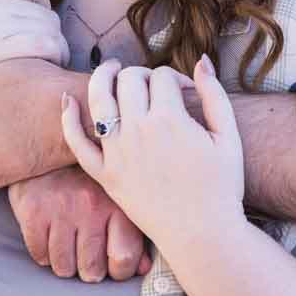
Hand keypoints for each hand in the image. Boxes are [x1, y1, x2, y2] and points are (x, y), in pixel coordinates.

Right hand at [0, 0, 68, 100]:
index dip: (42, 7)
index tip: (36, 25)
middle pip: (46, 12)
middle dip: (51, 31)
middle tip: (46, 49)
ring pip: (49, 30)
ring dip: (56, 48)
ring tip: (50, 62)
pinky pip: (42, 47)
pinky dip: (52, 56)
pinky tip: (46, 68)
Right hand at [7, 170, 150, 281]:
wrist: (50, 140)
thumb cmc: (89, 176)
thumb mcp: (117, 196)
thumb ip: (133, 232)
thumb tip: (143, 267)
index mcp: (117, 204)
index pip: (124, 258)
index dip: (119, 271)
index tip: (113, 266)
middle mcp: (91, 207)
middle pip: (92, 270)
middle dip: (89, 271)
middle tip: (87, 260)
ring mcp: (60, 209)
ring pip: (63, 267)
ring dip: (65, 264)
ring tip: (68, 248)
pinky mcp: (33, 210)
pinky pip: (39, 254)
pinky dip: (43, 253)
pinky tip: (50, 238)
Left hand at [61, 55, 245, 253]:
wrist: (202, 234)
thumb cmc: (221, 188)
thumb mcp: (228, 138)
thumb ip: (215, 95)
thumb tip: (201, 61)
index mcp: (171, 119)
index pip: (163, 76)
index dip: (176, 77)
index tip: (185, 91)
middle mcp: (139, 131)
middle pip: (129, 80)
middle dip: (141, 73)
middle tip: (151, 84)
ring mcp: (118, 153)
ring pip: (98, 99)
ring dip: (101, 76)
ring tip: (110, 70)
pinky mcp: (105, 175)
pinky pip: (77, 143)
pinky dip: (68, 119)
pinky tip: (66, 100)